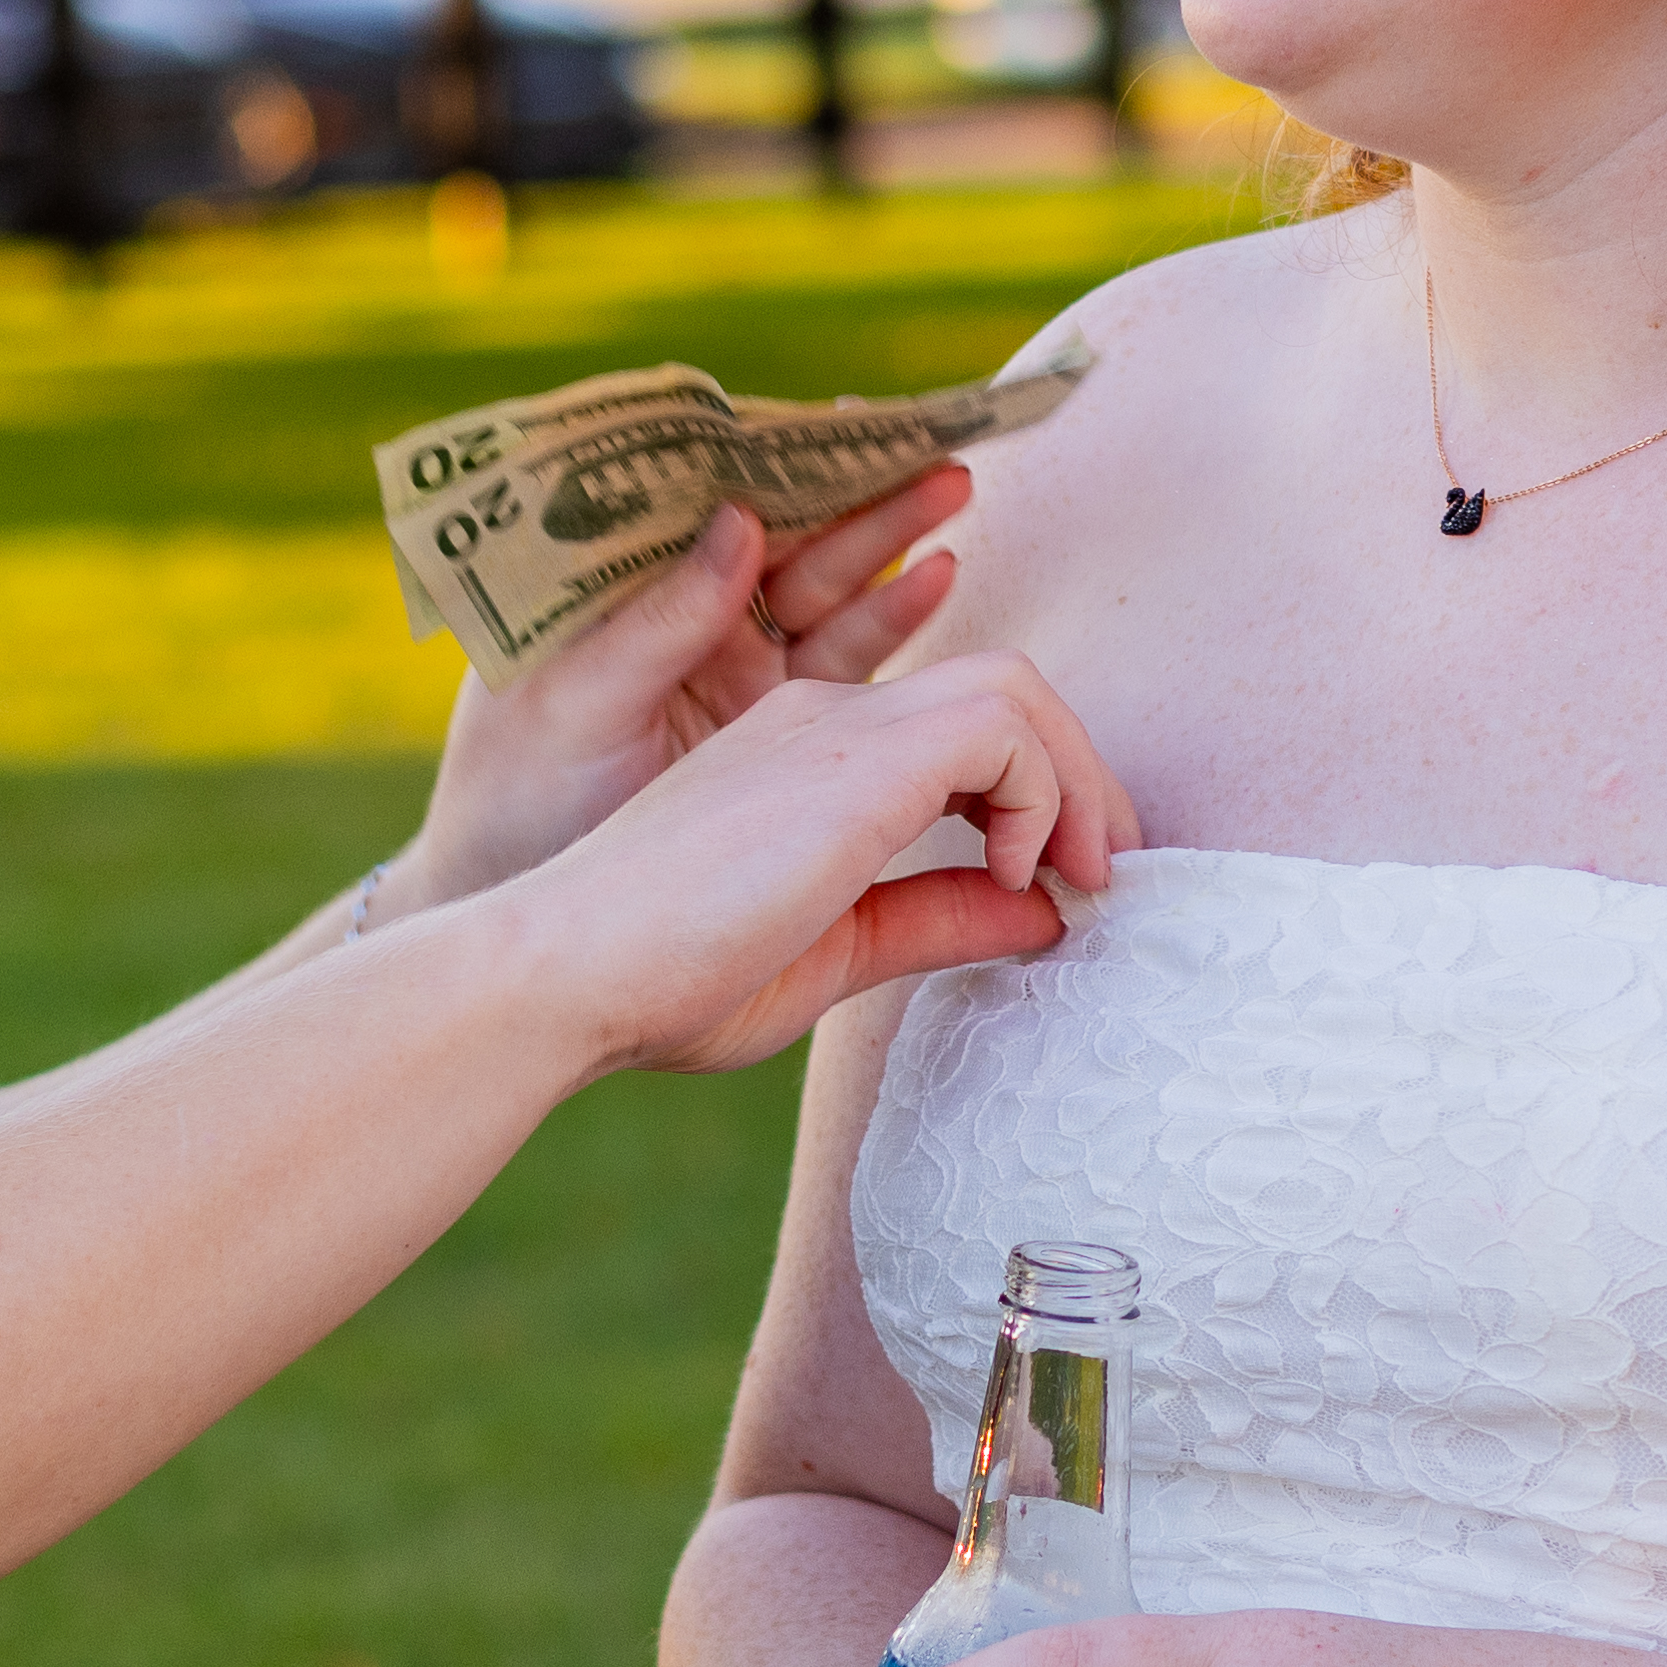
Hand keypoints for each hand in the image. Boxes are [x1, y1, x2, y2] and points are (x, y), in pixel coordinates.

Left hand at [394, 472, 984, 916]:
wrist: (536, 937)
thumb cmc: (511, 802)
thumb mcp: (569, 705)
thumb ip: (658, 621)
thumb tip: (741, 518)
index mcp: (621, 586)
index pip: (707, 496)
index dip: (776, 454)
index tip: (841, 412)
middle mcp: (686, 613)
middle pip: (786, 532)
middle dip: (857, 484)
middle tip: (930, 439)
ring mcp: (737, 667)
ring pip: (826, 587)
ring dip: (889, 538)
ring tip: (953, 488)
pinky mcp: (775, 723)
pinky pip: (846, 660)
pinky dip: (892, 617)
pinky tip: (938, 576)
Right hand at [491, 645, 1128, 1075]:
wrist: (563, 972)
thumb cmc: (665, 979)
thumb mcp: (835, 952)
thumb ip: (934, 920)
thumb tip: (1045, 916)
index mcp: (807, 757)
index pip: (957, 726)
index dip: (1033, 789)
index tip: (1059, 882)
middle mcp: (824, 716)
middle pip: (1004, 688)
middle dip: (1078, 772)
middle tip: (1103, 872)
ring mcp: (837, 722)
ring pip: (1015, 687)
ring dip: (1073, 776)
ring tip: (1079, 873)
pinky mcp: (858, 754)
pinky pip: (1004, 724)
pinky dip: (1040, 792)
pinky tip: (1015, 871)